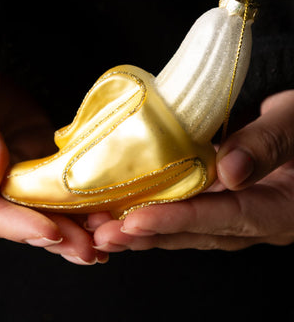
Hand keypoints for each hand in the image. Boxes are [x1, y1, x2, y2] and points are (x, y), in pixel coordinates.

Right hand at [0, 60, 107, 264]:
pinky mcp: (42, 167)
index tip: (50, 233)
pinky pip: (62, 189)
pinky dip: (82, 202)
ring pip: (47, 210)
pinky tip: (106, 213)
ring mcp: (20, 179)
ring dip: (76, 227)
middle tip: (90, 250)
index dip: (19, 226)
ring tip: (105, 240)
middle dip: (58, 237)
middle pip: (23, 221)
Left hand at [88, 90, 293, 251]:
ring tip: (102, 230)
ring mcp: (239, 212)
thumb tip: (229, 172)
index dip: (179, 220)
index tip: (135, 220)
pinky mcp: (223, 199)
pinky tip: (125, 210)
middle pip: (200, 232)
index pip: (226, 218)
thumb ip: (266, 145)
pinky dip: (156, 210)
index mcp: (281, 208)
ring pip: (189, 227)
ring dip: (145, 228)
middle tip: (102, 234)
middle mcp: (257, 220)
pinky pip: (188, 210)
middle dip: (149, 234)